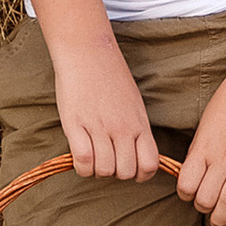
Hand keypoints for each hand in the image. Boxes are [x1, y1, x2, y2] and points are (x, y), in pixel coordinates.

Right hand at [50, 34, 159, 184]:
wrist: (87, 51)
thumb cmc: (110, 75)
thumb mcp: (134, 103)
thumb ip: (137, 128)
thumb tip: (136, 151)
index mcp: (140, 123)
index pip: (150, 165)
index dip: (140, 174)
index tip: (130, 168)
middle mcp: (122, 128)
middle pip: (126, 172)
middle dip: (116, 172)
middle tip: (107, 158)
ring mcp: (99, 127)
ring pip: (105, 170)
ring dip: (97, 170)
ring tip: (92, 154)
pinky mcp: (76, 125)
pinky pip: (83, 161)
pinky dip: (81, 166)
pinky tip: (80, 153)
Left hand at [178, 64, 225, 225]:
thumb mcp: (205, 123)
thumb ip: (200, 150)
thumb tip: (193, 172)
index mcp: (205, 147)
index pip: (187, 185)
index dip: (185, 194)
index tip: (188, 193)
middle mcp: (225, 158)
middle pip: (207, 198)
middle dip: (203, 206)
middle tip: (205, 205)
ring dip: (223, 215)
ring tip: (221, 218)